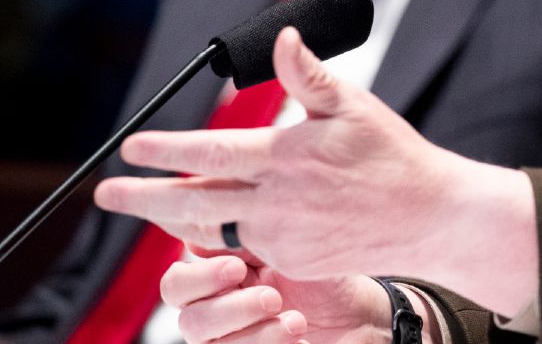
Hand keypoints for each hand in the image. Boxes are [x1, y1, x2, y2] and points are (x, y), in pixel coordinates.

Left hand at [94, 27, 539, 314]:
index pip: (210, 152)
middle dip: (142, 197)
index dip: (166, 150)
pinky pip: (246, 245)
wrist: (429, 216)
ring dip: (174, 217)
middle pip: (192, 200)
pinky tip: (211, 221)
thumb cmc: (392, 154)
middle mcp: (278, 200)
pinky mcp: (291, 260)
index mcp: (289, 156)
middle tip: (105, 193)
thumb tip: (283, 39)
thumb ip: (308, 76)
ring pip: (213, 226)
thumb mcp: (354, 106)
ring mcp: (282, 236)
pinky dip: (223, 232)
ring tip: (147, 208)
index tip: (132, 147)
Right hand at [161, 250, 388, 343]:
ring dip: (253, 332)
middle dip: (227, 307)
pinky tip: (297, 334)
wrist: (358, 314)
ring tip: (295, 320)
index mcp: (219, 272)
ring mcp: (229, 336)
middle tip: (271, 297)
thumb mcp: (293, 243)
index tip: (239, 266)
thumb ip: (249, 233)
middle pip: (186, 316)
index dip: (201, 275)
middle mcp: (216, 305)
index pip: (178, 279)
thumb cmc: (324, 274)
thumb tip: (215, 216)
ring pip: (206, 341)